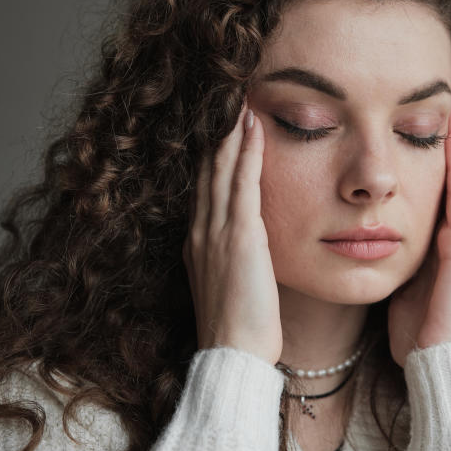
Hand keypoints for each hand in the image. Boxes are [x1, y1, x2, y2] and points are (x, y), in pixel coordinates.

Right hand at [182, 102, 282, 364]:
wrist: (233, 353)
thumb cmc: (237, 327)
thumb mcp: (227, 284)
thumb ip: (230, 257)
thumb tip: (243, 244)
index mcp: (197, 241)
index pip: (204, 186)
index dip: (210, 153)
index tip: (220, 125)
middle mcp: (200, 230)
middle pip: (207, 169)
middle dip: (217, 133)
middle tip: (226, 97)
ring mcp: (216, 231)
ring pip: (220, 168)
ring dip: (230, 132)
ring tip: (239, 99)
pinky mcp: (238, 235)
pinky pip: (242, 183)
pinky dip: (246, 152)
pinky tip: (253, 127)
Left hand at [388, 94, 450, 367]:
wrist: (433, 360)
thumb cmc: (412, 328)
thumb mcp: (397, 281)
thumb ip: (389, 255)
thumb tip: (366, 236)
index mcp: (435, 239)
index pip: (434, 185)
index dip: (433, 154)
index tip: (425, 120)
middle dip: (450, 138)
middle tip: (450, 100)